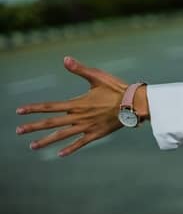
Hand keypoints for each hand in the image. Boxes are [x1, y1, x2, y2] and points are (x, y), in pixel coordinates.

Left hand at [15, 56, 131, 156]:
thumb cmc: (117, 88)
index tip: (19, 111)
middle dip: (33, 127)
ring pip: (62, 135)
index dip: (34, 108)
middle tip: (18, 131)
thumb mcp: (97, 76)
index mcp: (77, 103)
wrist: (134, 104)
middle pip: (51, 123)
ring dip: (46, 141)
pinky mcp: (96, 133)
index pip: (50, 107)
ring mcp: (86, 127)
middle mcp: (78, 117)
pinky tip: (60, 154)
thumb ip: (80, 69)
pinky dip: (70, 149)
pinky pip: (80, 143)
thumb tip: (65, 59)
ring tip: (32, 146)